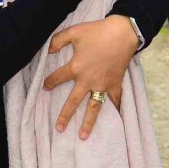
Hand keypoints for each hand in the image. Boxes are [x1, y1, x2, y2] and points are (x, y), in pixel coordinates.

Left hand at [42, 15, 138, 138]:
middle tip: (59, 128)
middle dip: (65, 115)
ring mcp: (102, 84)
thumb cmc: (97, 31)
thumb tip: (48, 50)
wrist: (122, 33)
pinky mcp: (115, 84)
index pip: (58, 78)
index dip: (50, 82)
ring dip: (88, 122)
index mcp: (76, 67)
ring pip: (93, 107)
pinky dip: (116, 109)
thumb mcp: (74, 31)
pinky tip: (115, 118)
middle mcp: (88, 80)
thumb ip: (58, 41)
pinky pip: (115, 100)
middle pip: (73, 101)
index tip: (45, 87)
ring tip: (83, 136)